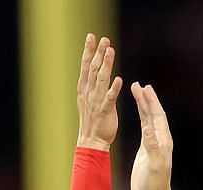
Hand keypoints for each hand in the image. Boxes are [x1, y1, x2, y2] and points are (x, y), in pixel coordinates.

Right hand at [74, 34, 122, 150]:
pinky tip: (118, 79)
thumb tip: (93, 68)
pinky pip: (109, 98)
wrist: (91, 140)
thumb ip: (90, 83)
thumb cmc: (92, 119)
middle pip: (93, 68)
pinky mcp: (105, 111)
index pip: (86, 65)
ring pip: (101, 79)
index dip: (89, 51)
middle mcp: (89, 92)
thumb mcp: (87, 98)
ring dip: (106, 64)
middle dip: (98, 53)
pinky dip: (113, 89)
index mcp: (84, 88)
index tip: (91, 36)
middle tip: (104, 39)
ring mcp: (96, 101)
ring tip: (110, 50)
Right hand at [130, 81, 172, 189]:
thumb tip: (148, 127)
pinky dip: (141, 117)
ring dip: (143, 106)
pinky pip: (144, 128)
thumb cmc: (154, 184)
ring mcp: (154, 144)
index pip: (158, 116)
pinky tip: (138, 113)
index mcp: (163, 142)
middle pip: (153, 114)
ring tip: (136, 92)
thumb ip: (152, 146)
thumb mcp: (153, 164)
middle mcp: (160, 141)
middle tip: (138, 85)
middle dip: (146, 99)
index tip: (145, 88)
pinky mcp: (146, 150)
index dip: (152, 102)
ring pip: (148, 120)